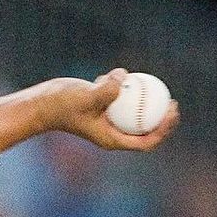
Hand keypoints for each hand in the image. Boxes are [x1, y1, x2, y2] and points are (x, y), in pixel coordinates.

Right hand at [45, 69, 179, 151]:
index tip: (170, 113)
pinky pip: (121, 98)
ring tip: (154, 85)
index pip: (146, 141)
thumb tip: (124, 78)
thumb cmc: (63, 105)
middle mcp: (112, 132)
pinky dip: (123, 86)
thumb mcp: (87, 97)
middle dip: (162, 118)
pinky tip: (118, 74)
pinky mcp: (103, 107)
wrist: (43, 103)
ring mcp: (108, 120)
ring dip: (143, 100)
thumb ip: (107, 90)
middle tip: (173, 102)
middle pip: (145, 130)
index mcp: (112, 139)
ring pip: (134, 113)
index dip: (163, 130)